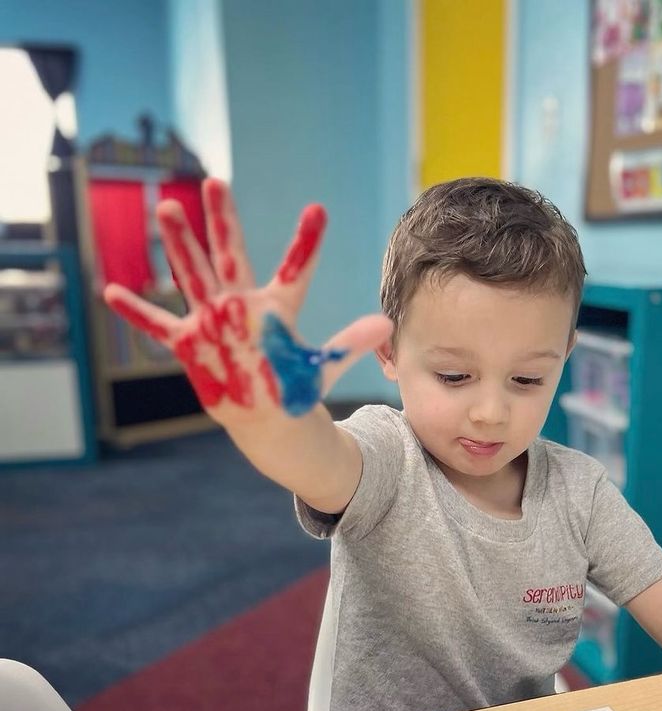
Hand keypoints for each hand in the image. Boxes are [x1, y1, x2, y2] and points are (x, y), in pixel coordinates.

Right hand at [104, 179, 391, 427]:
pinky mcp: (190, 344)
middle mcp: (241, 305)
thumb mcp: (323, 366)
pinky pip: (158, 327)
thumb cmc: (293, 386)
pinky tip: (110, 293)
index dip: (307, 243)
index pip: (296, 270)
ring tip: (167, 208)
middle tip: (216, 182)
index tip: (319, 210)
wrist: (264, 414)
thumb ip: (350, 343)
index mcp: (276, 308)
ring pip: (194, 276)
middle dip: (223, 221)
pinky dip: (137, 314)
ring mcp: (212, 321)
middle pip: (230, 256)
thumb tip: (387, 324)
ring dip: (180, 247)